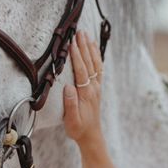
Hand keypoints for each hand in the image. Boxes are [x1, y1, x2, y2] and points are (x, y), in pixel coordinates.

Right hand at [63, 31, 103, 147]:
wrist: (91, 135)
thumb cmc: (78, 128)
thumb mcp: (71, 121)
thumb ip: (70, 105)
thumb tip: (68, 87)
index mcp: (86, 93)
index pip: (81, 71)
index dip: (77, 57)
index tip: (72, 44)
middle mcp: (93, 87)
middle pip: (89, 63)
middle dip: (84, 47)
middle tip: (79, 32)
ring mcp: (97, 86)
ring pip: (95, 63)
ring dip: (90, 48)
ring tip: (86, 35)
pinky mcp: (97, 87)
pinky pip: (98, 67)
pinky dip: (96, 55)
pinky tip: (93, 47)